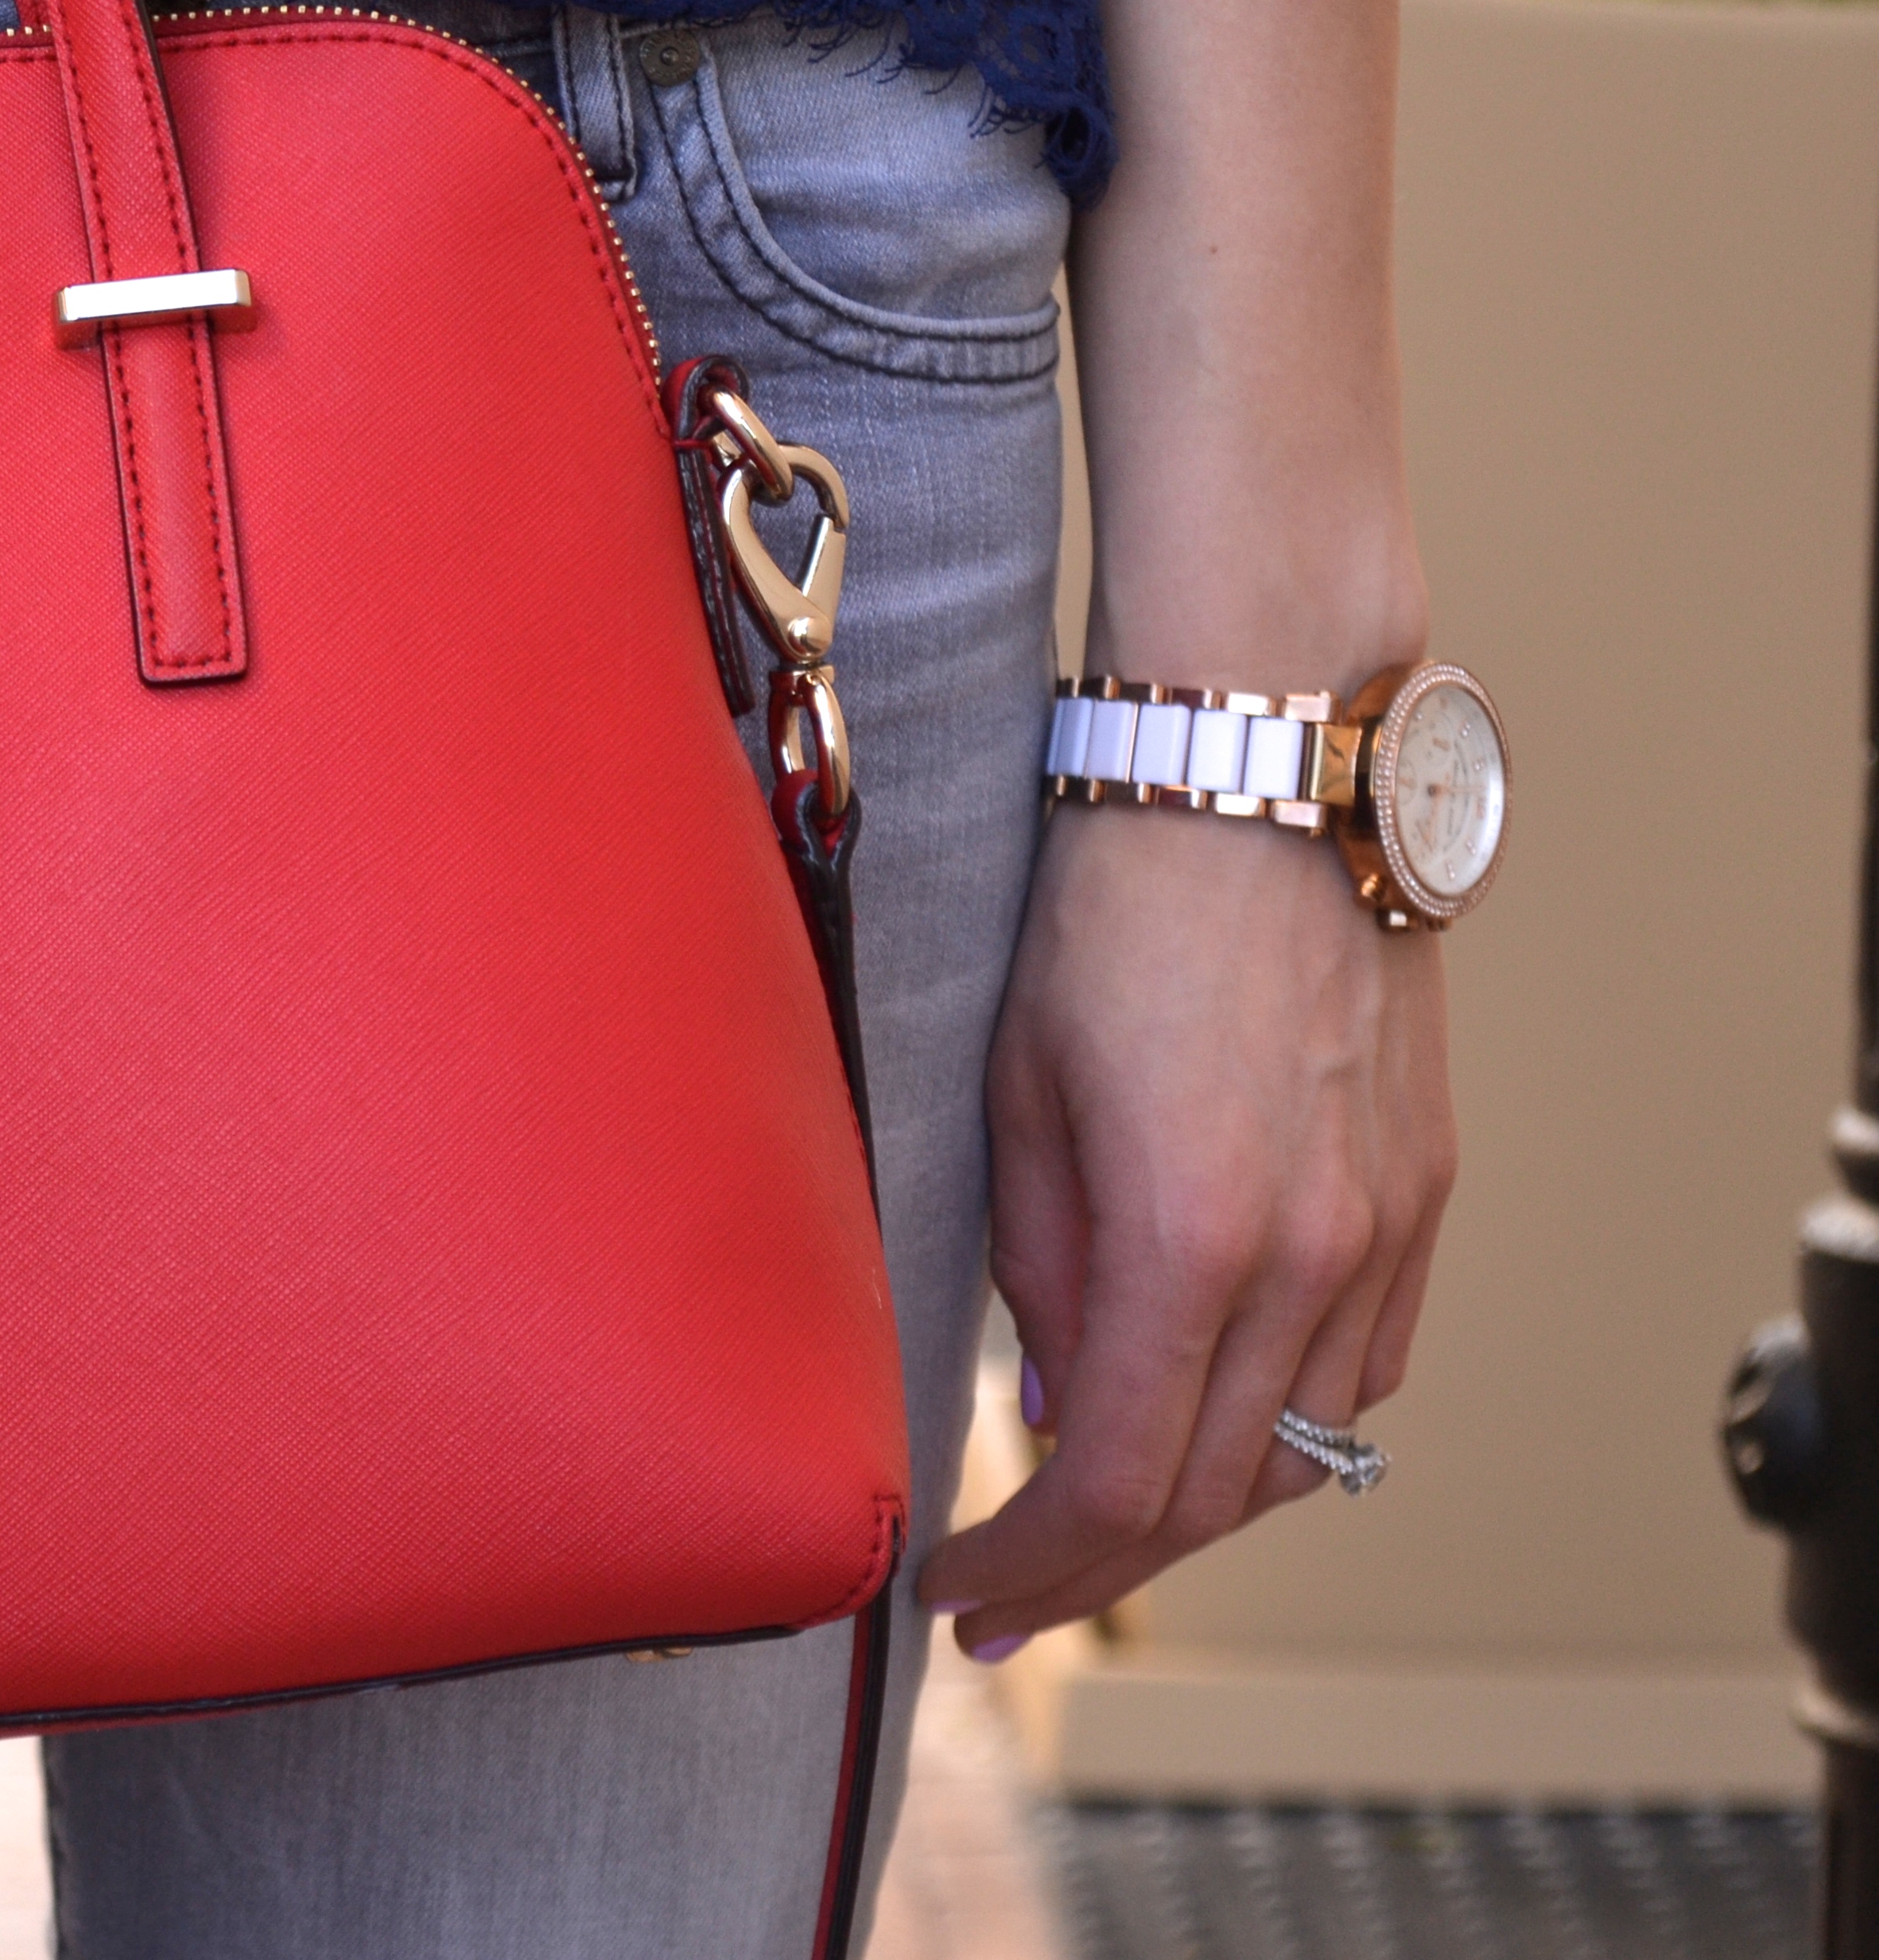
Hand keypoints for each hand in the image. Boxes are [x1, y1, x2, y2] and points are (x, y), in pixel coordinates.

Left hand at [911, 800, 1454, 1653]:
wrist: (1263, 780)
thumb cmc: (1107, 913)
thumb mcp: (1019, 1093)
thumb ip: (1040, 1270)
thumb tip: (1063, 1406)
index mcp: (1191, 1234)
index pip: (1119, 1480)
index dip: (1034, 1561)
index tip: (956, 1590)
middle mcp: (1313, 1254)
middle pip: (1217, 1493)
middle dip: (1099, 1568)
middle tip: (1006, 1602)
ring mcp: (1389, 1226)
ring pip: (1307, 1446)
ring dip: (1198, 1511)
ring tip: (1091, 1529)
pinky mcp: (1425, 1190)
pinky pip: (1365, 1367)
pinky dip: (1285, 1425)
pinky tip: (1206, 1423)